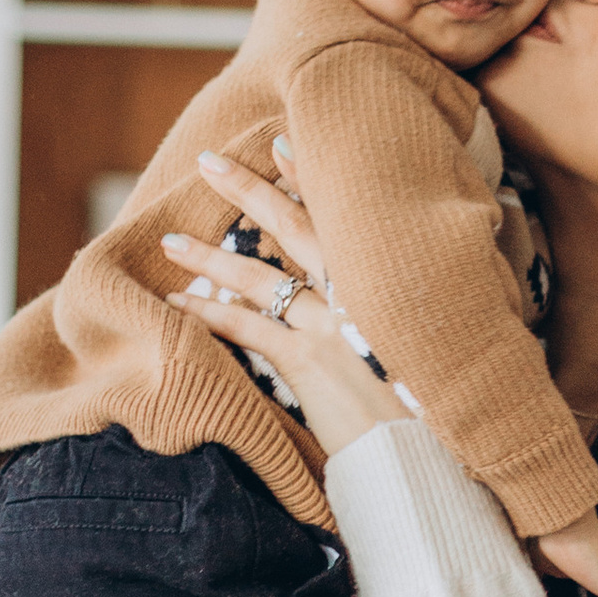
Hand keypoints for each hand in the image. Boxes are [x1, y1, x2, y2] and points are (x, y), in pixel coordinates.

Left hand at [160, 145, 408, 462]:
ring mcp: (331, 326)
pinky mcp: (308, 362)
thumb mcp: (419, 345)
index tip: (280, 144)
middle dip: (249, 190)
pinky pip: (247, 328)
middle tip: (209, 162)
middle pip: (294, 229)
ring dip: (210, 258)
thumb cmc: (426, 407)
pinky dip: (209, 314)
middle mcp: (358, 295)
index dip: (308, 179)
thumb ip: (395, 315)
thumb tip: (388, 300)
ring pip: (260, 278)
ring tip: (171, 242)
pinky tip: (177, 305)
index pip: (341, 218)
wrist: (424, 452)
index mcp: (383, 285)